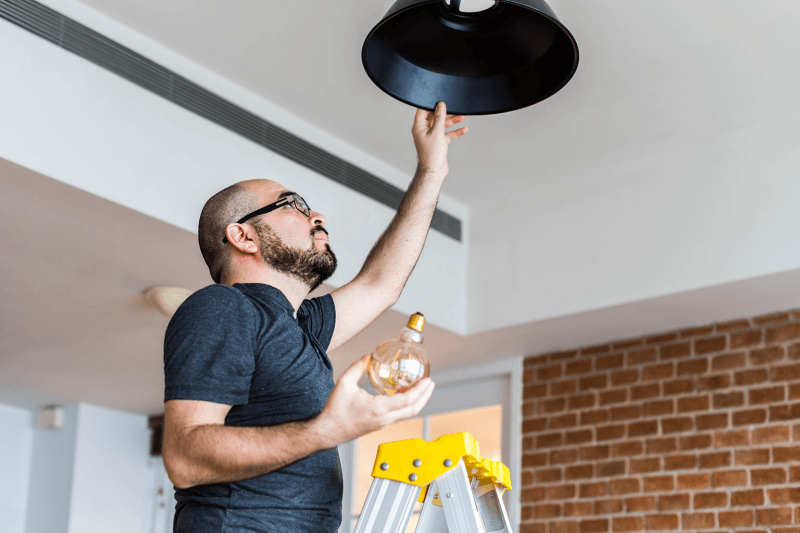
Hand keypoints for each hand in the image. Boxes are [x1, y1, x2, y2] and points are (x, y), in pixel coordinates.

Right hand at [315, 355, 434, 446]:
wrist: (327, 432)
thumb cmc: (335, 411)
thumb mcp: (344, 383)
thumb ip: (357, 367)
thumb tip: (368, 356)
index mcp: (378, 409)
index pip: (407, 400)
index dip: (420, 390)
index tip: (428, 381)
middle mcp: (384, 419)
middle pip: (413, 410)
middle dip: (425, 396)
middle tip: (430, 384)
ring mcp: (383, 424)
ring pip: (407, 414)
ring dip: (417, 401)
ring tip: (420, 388)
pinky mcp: (380, 426)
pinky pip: (398, 415)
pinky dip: (406, 405)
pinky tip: (403, 394)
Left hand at [412, 102, 467, 177]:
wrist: (434, 171)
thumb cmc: (431, 154)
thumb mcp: (437, 132)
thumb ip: (439, 117)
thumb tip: (440, 105)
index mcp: (419, 127)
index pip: (423, 110)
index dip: (431, 105)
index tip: (440, 101)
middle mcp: (424, 131)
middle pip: (435, 117)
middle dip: (446, 113)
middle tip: (455, 109)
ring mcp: (431, 136)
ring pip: (442, 125)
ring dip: (452, 121)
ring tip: (462, 117)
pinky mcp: (438, 142)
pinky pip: (447, 134)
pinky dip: (454, 132)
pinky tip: (463, 129)